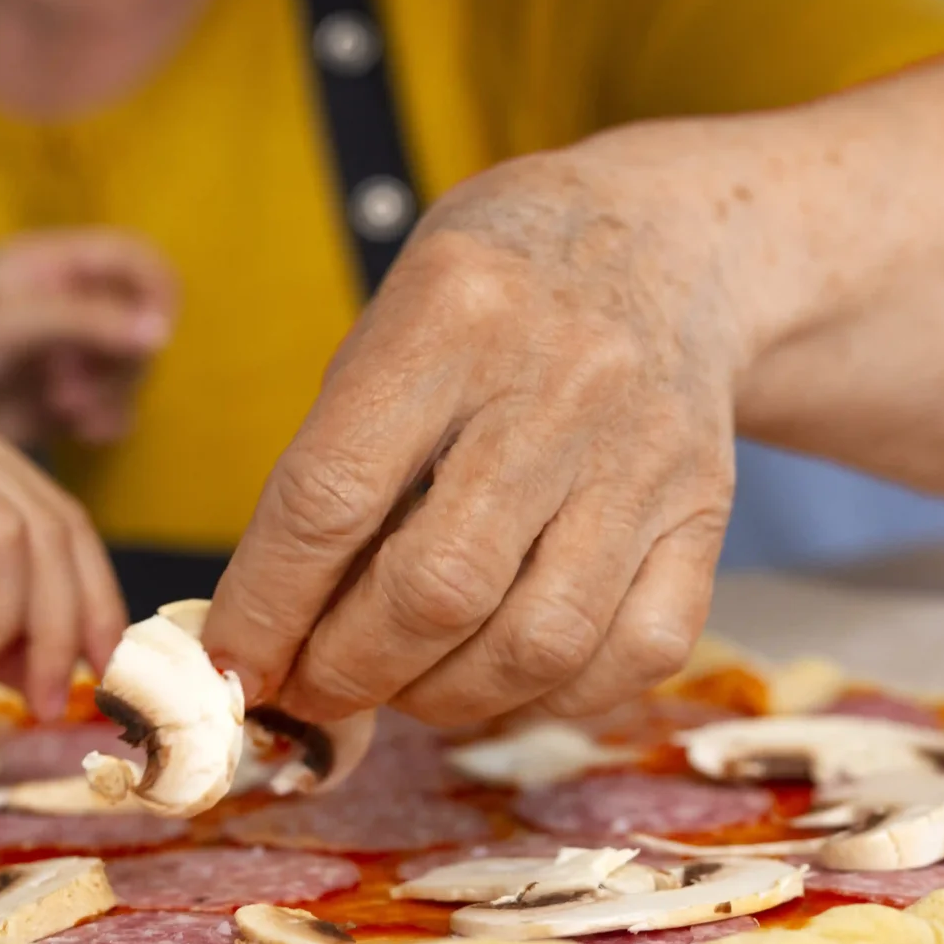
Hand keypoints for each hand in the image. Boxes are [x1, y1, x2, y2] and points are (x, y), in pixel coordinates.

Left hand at [0, 229, 173, 448]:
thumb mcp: (16, 320)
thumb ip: (89, 321)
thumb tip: (162, 332)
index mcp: (62, 264)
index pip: (138, 261)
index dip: (157, 291)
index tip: (153, 331)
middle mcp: (78, 304)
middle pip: (141, 322)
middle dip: (119, 358)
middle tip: (75, 383)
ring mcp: (76, 352)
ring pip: (131, 369)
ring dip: (110, 393)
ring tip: (65, 408)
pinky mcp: (72, 396)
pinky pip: (115, 408)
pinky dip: (106, 420)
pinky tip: (82, 430)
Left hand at [202, 151, 738, 727]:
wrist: (669, 244)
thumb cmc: (498, 299)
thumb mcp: (394, 325)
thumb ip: (336, 464)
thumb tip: (269, 637)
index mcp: (453, 313)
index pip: (333, 493)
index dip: (268, 605)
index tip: (234, 665)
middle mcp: (563, 382)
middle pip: (438, 588)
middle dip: (350, 672)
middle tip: (315, 690)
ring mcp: (647, 453)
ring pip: (539, 643)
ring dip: (446, 700)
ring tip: (405, 686)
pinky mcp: (708, 512)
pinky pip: (634, 654)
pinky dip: (554, 698)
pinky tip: (504, 677)